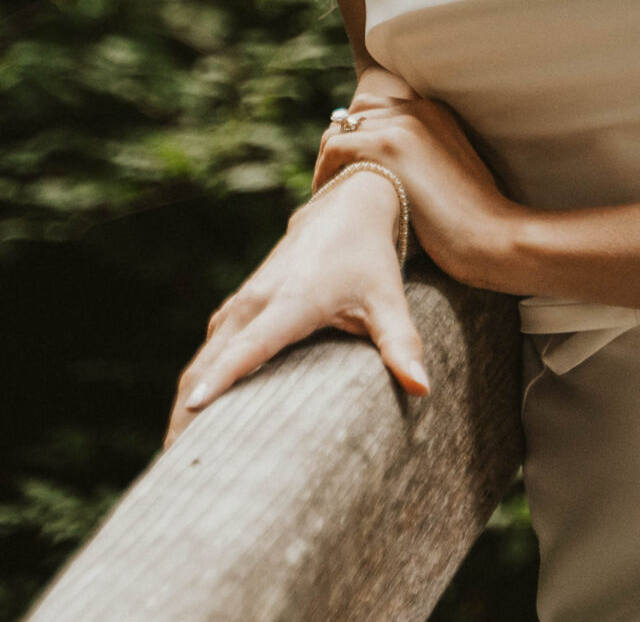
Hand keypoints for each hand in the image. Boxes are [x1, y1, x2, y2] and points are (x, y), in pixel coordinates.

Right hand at [166, 169, 427, 445]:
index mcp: (290, 302)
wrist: (346, 207)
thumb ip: (401, 344)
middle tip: (178, 471)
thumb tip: (422, 389)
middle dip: (188, 415)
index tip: (193, 412)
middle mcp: (256, 302)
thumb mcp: (389, 300)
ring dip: (184, 406)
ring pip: (201, 360)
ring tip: (177, 461)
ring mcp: (242, 304)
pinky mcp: (238, 308)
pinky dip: (194, 386)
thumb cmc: (369, 257)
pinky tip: (188, 423)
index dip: (222, 379)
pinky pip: (207, 353)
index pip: (250, 347)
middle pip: (209, 363)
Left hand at [315, 90, 519, 288]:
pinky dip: (324, 169)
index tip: (349, 167)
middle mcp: (419, 108)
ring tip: (328, 189)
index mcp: (436, 111)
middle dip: (341, 141)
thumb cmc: (473, 218)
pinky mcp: (389, 147)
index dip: (358, 134)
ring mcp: (405, 124)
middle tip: (334, 178)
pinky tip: (327, 195)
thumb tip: (389, 173)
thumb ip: (422, 158)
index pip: (378, 106)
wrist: (491, 234)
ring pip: (341, 127)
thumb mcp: (449, 172)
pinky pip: (336, 147)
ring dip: (329, 157)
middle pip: (357, 110)